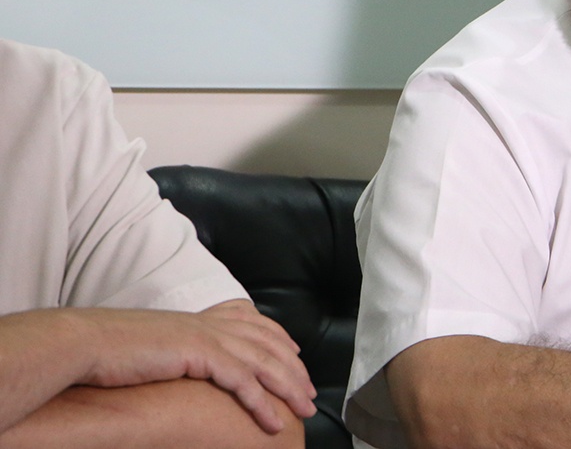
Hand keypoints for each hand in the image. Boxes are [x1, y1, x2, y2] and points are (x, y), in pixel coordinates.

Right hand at [77, 300, 315, 432]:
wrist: (87, 344)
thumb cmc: (113, 351)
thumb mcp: (156, 345)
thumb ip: (179, 349)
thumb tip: (186, 362)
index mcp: (201, 319)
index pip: (254, 324)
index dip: (280, 339)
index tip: (296, 353)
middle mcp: (210, 324)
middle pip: (268, 344)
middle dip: (294, 370)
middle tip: (311, 393)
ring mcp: (207, 337)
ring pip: (263, 363)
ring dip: (288, 389)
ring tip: (305, 409)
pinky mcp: (200, 354)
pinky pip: (242, 382)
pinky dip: (262, 404)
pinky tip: (273, 422)